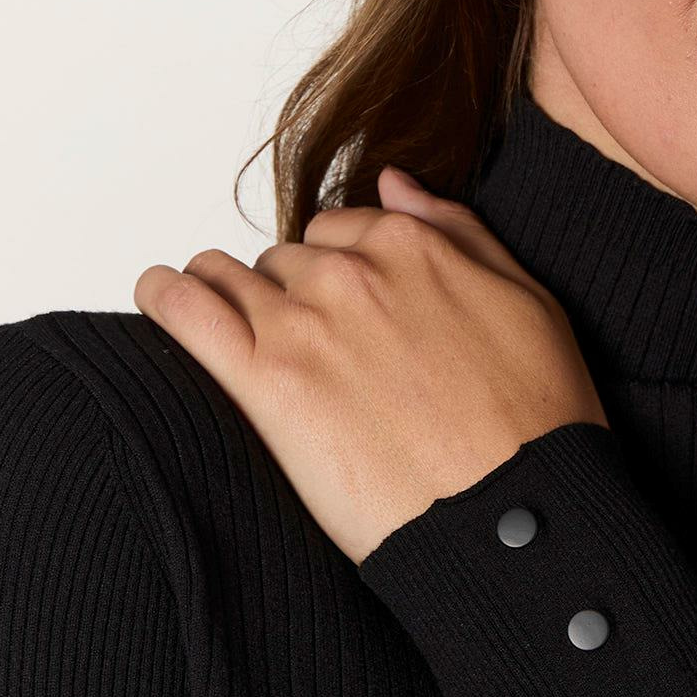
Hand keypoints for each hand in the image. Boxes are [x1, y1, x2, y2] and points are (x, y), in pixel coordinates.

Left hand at [131, 167, 609, 565]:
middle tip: (308, 347)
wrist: (514, 511)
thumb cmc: (535, 419)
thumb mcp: (527, 299)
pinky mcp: (266, 382)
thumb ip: (457, 230)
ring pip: (232, 278)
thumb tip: (395, 184)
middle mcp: (352, 271)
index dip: (340, 267)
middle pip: (287, 260)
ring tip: (224, 322)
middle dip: (290, 292)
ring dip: (225, 292)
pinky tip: (160, 297)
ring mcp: (304, 323)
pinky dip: (166, 296)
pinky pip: (187, 312)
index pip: (342, 229)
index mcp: (413, 245)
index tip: (342, 306)